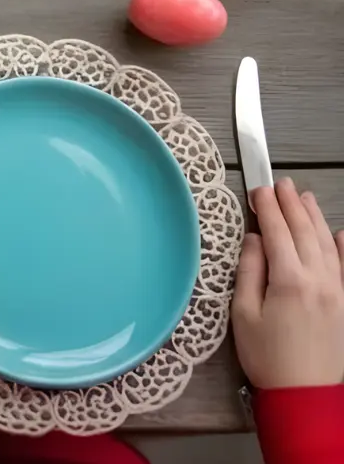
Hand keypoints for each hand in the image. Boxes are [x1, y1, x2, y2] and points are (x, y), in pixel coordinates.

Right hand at [233, 179, 343, 388]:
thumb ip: (249, 272)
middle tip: (282, 183)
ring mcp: (338, 290)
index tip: (258, 189)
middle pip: (306, 232)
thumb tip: (255, 240)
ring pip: (328, 244)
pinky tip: (341, 233)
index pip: (278, 232)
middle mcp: (319, 279)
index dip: (267, 208)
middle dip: (292, 205)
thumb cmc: (267, 356)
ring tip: (305, 198)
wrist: (305, 393)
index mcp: (290, 280)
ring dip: (315, 218)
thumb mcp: (244, 314)